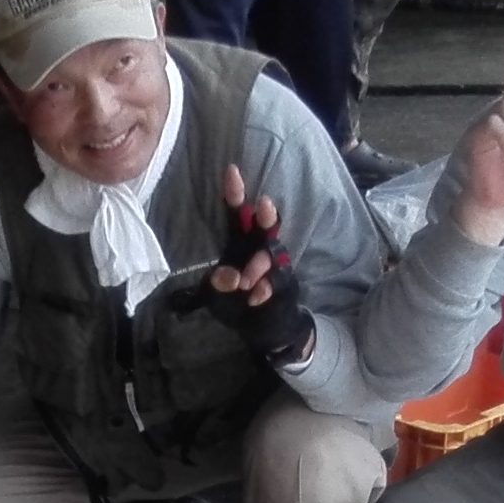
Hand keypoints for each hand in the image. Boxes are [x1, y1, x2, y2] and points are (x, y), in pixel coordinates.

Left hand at [204, 164, 311, 362]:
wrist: (265, 330)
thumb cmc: (238, 305)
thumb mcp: (217, 298)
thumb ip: (218, 285)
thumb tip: (227, 276)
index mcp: (240, 246)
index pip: (237, 216)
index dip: (235, 195)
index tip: (231, 171)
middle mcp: (259, 250)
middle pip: (265, 227)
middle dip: (265, 215)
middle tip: (264, 204)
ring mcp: (275, 266)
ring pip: (272, 254)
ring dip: (259, 264)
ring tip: (246, 282)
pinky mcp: (286, 284)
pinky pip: (279, 281)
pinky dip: (267, 288)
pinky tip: (256, 297)